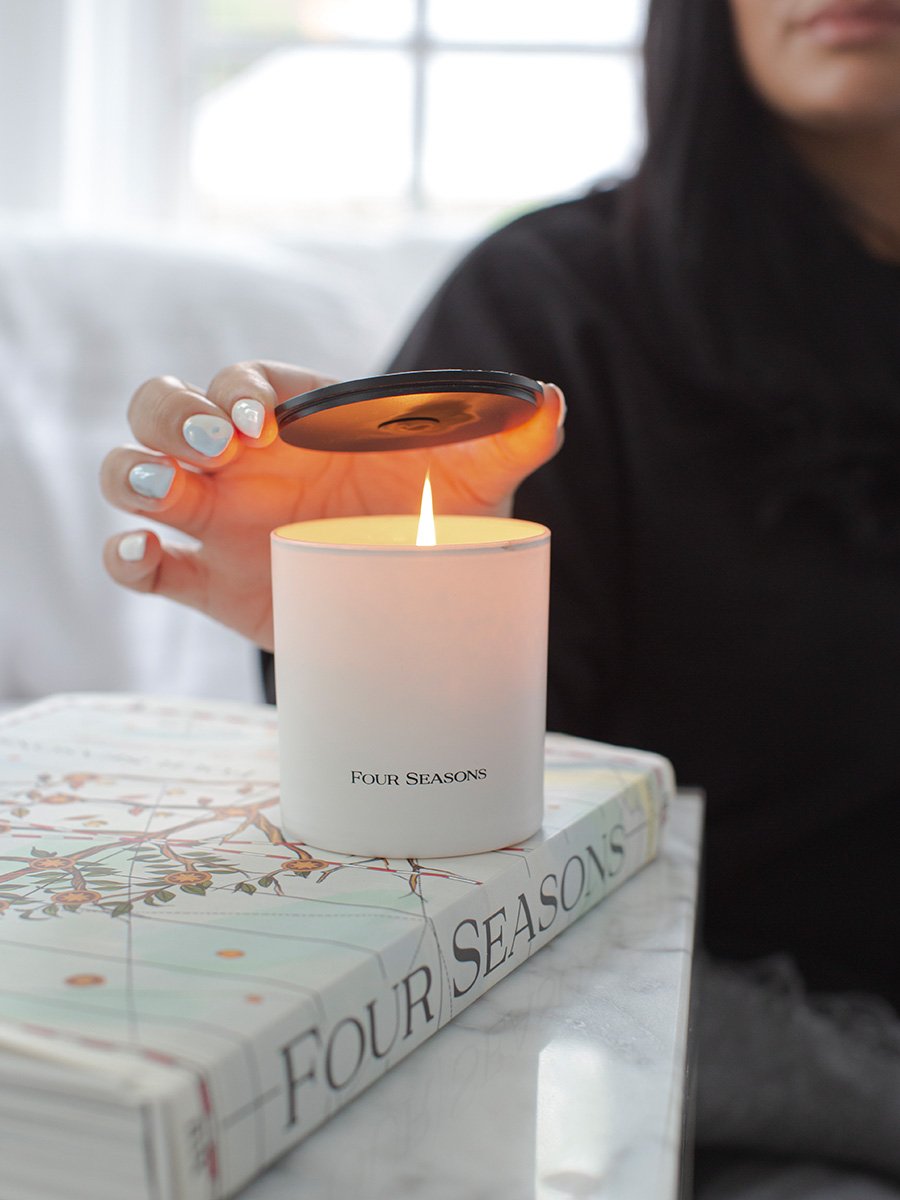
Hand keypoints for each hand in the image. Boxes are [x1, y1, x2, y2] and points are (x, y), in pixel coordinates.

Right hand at [101, 361, 564, 649]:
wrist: (418, 595)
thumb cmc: (438, 514)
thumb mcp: (478, 474)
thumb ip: (509, 435)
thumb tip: (550, 399)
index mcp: (295, 418)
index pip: (241, 381)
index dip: (235, 389)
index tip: (261, 421)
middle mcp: (242, 460)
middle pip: (161, 411)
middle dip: (170, 417)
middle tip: (214, 446)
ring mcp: (217, 519)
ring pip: (134, 475)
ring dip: (135, 476)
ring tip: (172, 494)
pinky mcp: (209, 582)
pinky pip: (144, 565)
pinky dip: (127, 558)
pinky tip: (144, 555)